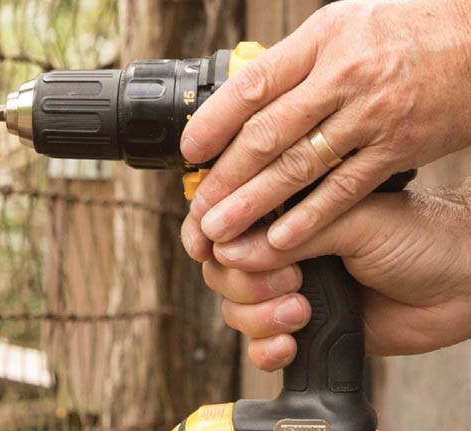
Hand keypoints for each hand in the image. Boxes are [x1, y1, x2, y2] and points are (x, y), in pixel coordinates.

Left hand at [180, 0, 470, 260]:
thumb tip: (245, 100)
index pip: (253, 85)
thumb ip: (296, 65)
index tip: (189, 151)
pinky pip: (344, 188)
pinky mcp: (399, 148)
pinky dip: (309, 216)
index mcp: (322, 42)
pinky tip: (278, 239)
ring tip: (220, 230)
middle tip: (197, 208)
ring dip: (254, 202)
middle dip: (226, 175)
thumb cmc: (407, 32)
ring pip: (299, 165)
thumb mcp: (343, 27)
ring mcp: (371, 115)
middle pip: (269, 132)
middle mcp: (343, 77)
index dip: (215, 120)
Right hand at [201, 191, 470, 370]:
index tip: (205, 250)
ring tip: (302, 311)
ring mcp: (290, 292)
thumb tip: (229, 250)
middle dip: (244, 283)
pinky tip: (292, 343)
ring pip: (235, 311)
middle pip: (220, 272)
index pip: (226, 221)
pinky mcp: (303, 330)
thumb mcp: (355, 221)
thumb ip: (292, 234)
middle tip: (288, 280)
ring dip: (259, 317)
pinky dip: (266, 350)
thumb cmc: (422, 236)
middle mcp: (281, 251)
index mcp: (287, 212)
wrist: (463, 284)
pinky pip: (260, 348)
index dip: (206, 237)